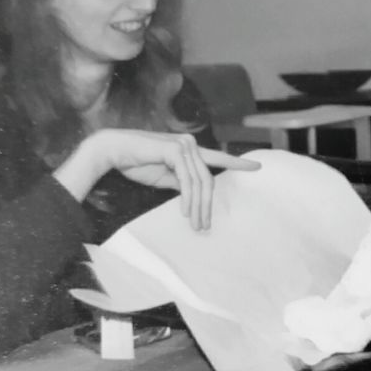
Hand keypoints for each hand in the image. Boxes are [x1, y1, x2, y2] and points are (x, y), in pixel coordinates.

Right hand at [58, 129, 259, 230]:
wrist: (112, 151)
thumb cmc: (136, 163)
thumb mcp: (165, 177)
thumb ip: (182, 182)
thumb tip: (195, 196)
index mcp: (189, 149)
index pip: (217, 158)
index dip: (237, 163)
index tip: (257, 167)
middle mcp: (190, 144)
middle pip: (208, 180)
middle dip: (207, 206)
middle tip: (204, 227)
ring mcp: (184, 145)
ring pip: (200, 183)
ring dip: (198, 207)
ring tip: (196, 225)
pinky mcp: (175, 150)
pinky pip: (187, 180)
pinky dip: (188, 198)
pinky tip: (184, 211)